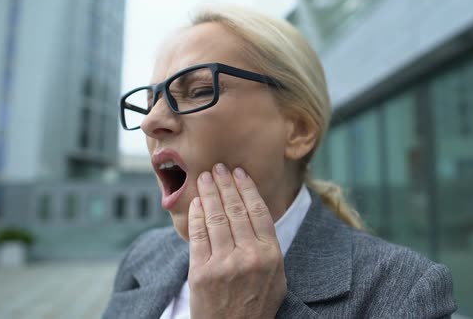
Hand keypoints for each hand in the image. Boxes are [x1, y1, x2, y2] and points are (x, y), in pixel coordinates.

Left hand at [187, 163, 286, 318]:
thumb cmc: (256, 307)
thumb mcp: (276, 279)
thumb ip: (269, 249)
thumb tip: (257, 216)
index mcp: (271, 255)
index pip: (258, 211)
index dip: (246, 188)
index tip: (239, 173)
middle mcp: (250, 256)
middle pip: (236, 210)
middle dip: (225, 184)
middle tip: (218, 168)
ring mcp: (224, 264)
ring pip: (216, 218)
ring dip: (209, 193)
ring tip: (205, 178)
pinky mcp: (202, 272)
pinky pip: (198, 236)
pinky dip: (196, 216)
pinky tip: (196, 203)